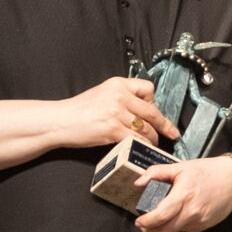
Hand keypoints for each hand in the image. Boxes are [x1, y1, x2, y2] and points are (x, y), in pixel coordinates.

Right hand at [61, 75, 179, 151]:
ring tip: (153, 142)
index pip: (148, 88)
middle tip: (172, 133)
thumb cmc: (79, 110)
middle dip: (164, 125)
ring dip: (153, 138)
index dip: (154, 101)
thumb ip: (123, 97)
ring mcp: (116, 113)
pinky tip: (143, 148)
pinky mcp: (113, 129)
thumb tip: (144, 108)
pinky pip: (137, 139)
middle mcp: (119, 96)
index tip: (155, 112)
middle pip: (152, 111)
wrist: (59, 121)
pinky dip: (143, 145)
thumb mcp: (102, 94)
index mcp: (118, 84)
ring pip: (146, 128)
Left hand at [133, 155, 231, 231]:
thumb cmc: (207, 171)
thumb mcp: (180, 166)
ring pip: (176, 231)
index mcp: (184, 195)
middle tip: (143, 226)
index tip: (139, 221)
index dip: (147, 222)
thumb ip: (156, 172)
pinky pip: (187, 229)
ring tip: (158, 221)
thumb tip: (138, 183)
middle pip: (166, 230)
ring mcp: (200, 220)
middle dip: (151, 231)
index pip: (161, 215)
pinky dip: (178, 226)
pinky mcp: (206, 225)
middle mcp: (192, 211)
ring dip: (164, 229)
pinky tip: (178, 216)